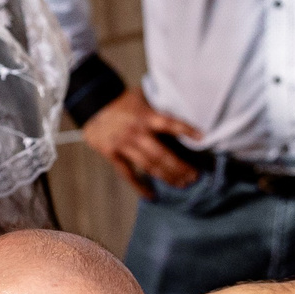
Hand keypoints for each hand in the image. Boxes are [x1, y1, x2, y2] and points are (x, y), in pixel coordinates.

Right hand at [82, 86, 200, 197]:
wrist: (92, 103)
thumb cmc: (121, 100)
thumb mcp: (142, 98)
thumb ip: (156, 110)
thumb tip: (178, 121)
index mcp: (145, 116)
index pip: (169, 123)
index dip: (186, 129)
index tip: (202, 138)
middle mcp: (136, 132)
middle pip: (162, 154)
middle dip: (180, 167)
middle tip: (194, 176)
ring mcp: (123, 145)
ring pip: (148, 166)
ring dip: (167, 176)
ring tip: (181, 184)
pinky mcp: (112, 154)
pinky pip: (127, 174)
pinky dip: (139, 186)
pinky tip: (151, 195)